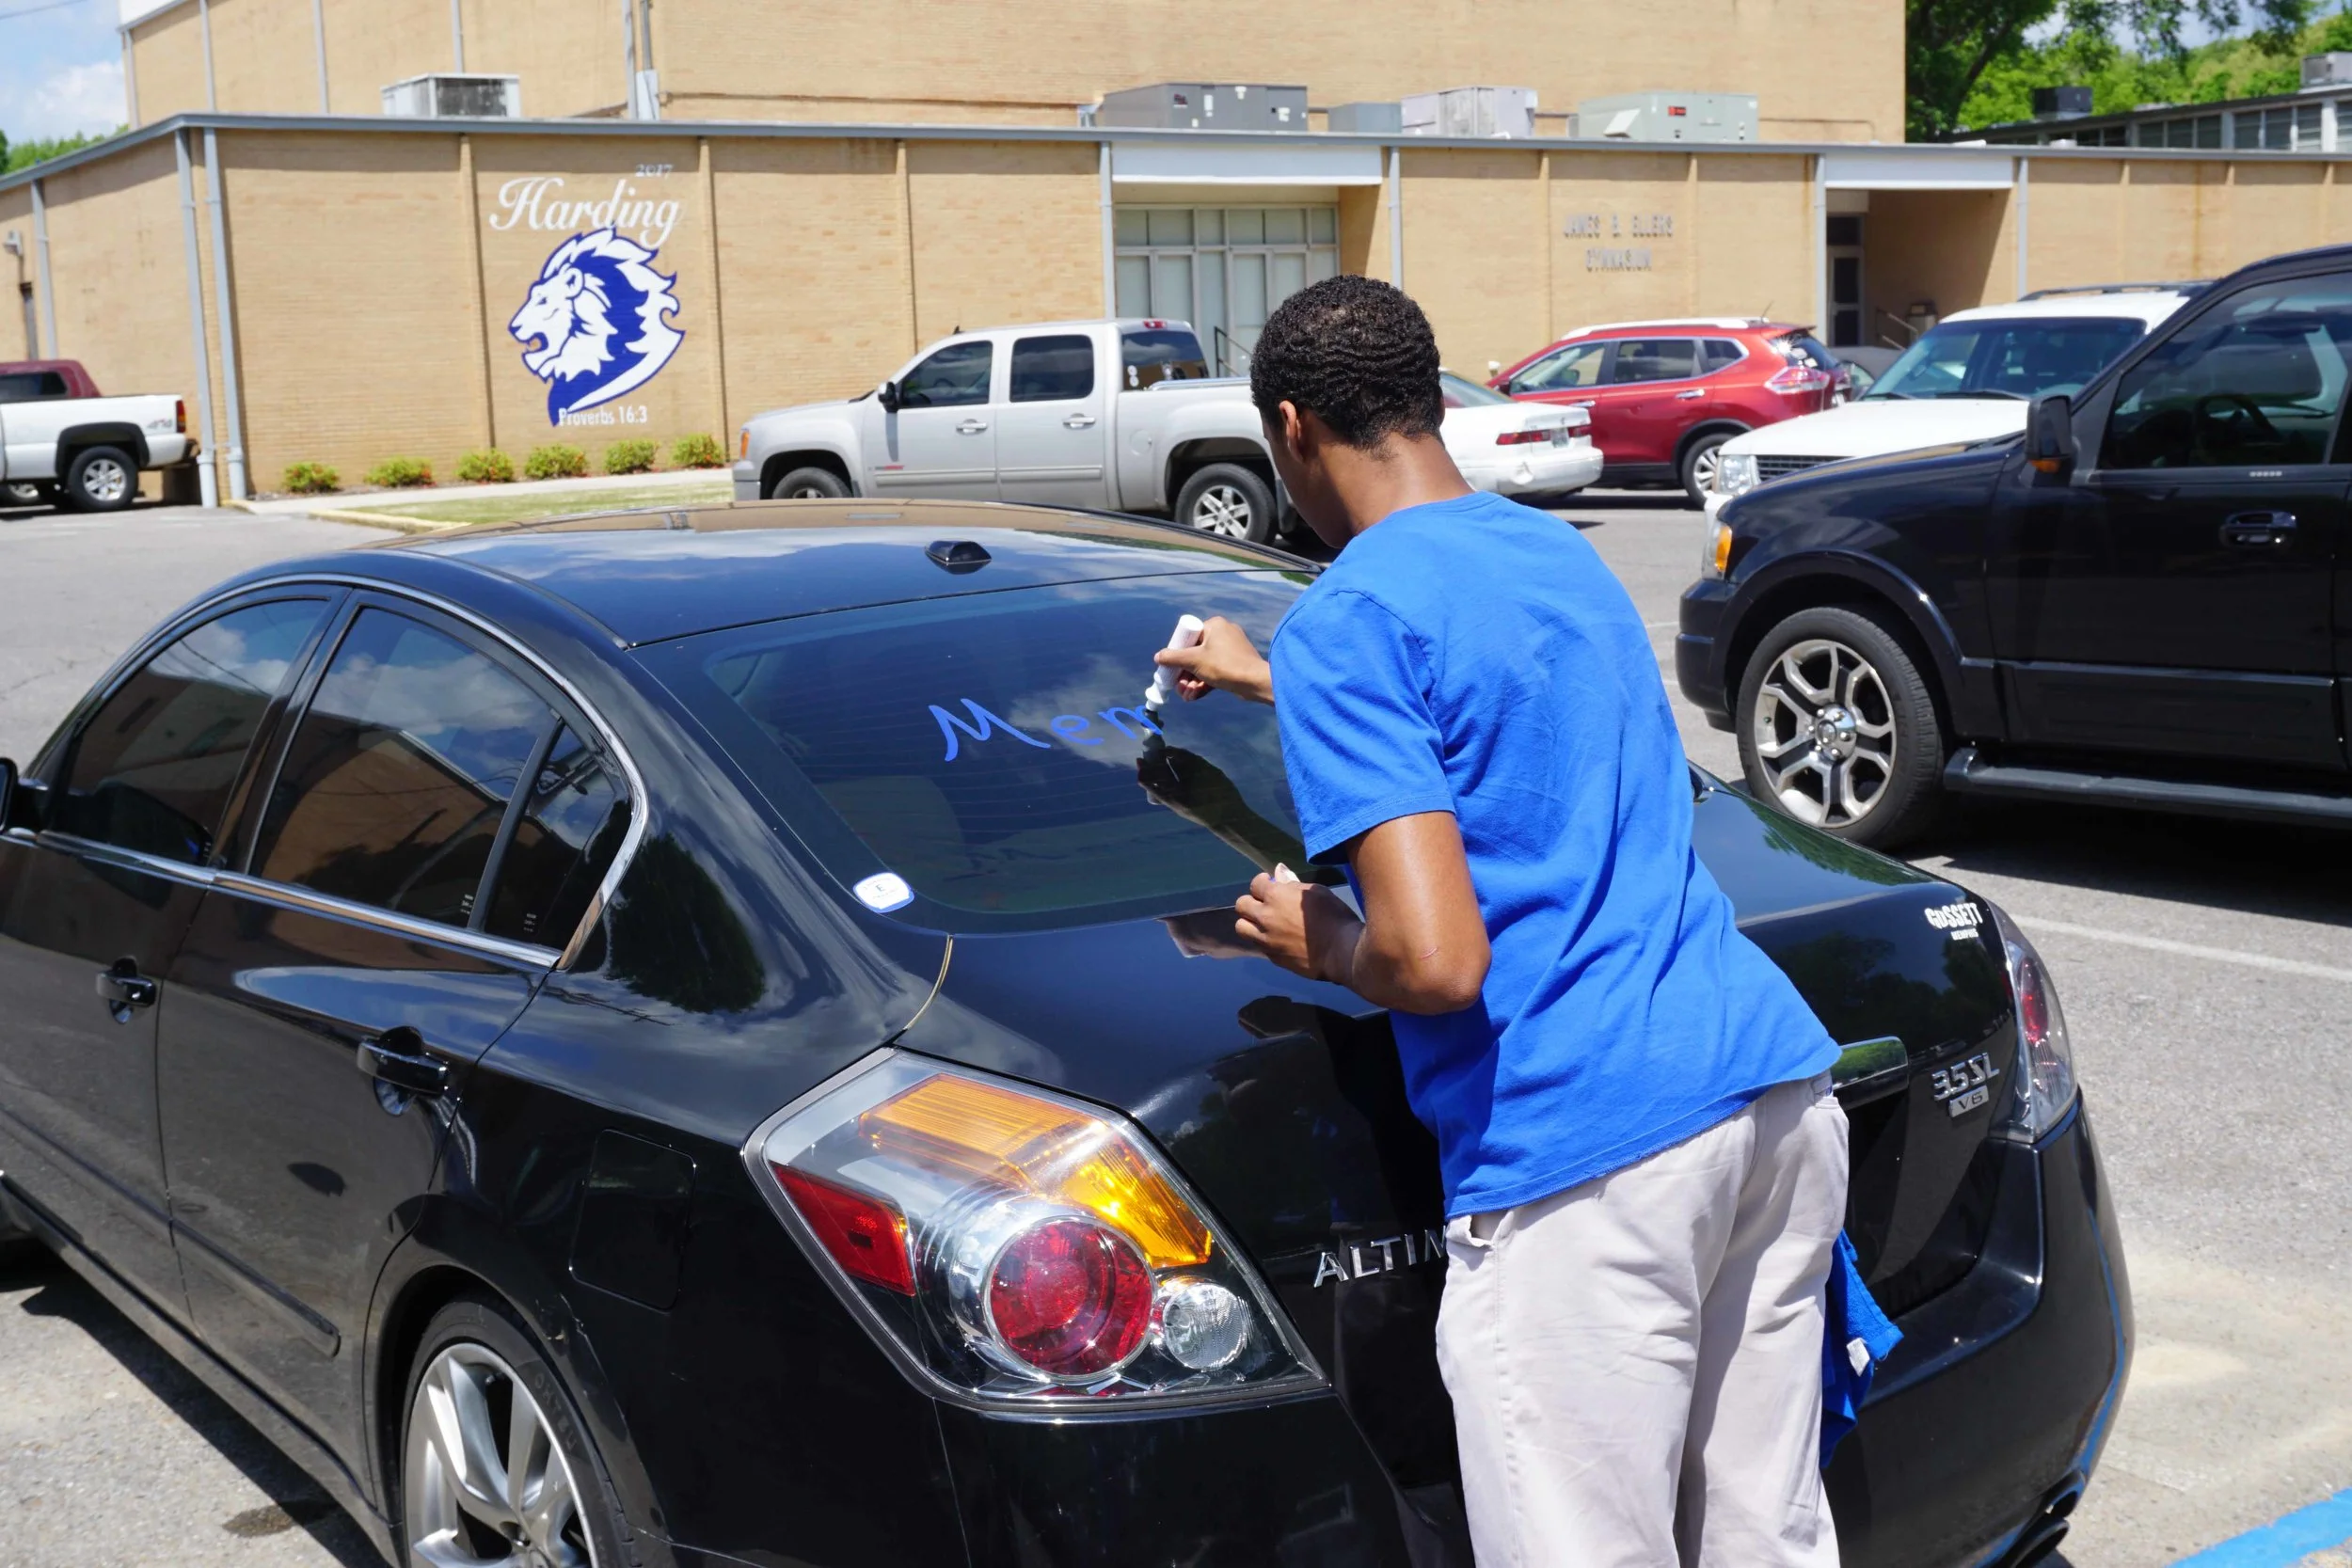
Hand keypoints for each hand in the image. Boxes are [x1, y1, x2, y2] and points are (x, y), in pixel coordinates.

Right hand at [1155, 616, 1273, 704]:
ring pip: (1204, 665)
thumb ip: (1173, 658)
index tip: (1172, 667)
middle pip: (1195, 653)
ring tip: (1186, 695)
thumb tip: (1158, 657)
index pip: (1189, 636)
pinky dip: (1205, 682)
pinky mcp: (1236, 663)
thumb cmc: (1225, 665)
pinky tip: (1194, 696)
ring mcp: (1231, 649)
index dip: (1178, 652)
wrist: (1256, 682)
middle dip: (1185, 673)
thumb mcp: (1194, 660)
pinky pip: (1215, 670)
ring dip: (1193, 681)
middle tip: (1178, 686)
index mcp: (1214, 625)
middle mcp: (1223, 633)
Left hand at [1233, 865, 1360, 983]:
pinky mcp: (1272, 957)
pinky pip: (1258, 944)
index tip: (1269, 883)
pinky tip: (1278, 938)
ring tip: (1264, 923)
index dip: (1261, 882)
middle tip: (1264, 904)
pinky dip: (1263, 939)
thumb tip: (1279, 875)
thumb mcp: (1316, 891)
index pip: (1254, 885)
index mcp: (1275, 897)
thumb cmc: (1333, 915)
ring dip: (1250, 922)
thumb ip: (1293, 884)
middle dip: (1251, 901)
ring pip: (1241, 928)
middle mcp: (1264, 918)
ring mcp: (1266, 940)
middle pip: (1241, 905)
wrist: (1340, 951)